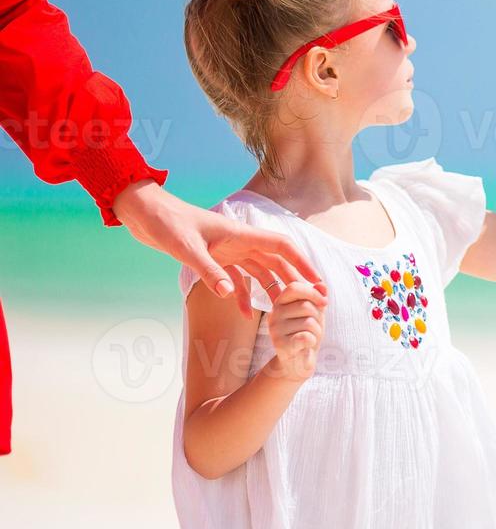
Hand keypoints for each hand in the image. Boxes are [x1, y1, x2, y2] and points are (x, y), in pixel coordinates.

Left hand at [112, 179, 325, 317]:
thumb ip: (209, 271)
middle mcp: (240, 242)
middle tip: (314, 300)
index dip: (302, 263)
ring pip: (261, 272)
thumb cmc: (167, 223)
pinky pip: (238, 279)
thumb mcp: (186, 249)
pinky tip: (246, 314)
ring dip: (273, 290)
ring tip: (285, 312)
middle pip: (277, 262)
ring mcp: (229, 251)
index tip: (317, 282)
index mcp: (241, 234)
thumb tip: (230, 294)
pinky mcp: (216, 259)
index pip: (282, 247)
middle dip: (296, 280)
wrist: (145, 214)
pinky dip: (243, 296)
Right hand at [262, 281, 324, 383]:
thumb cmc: (307, 334)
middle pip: (306, 306)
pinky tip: (306, 346)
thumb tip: (322, 285)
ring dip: (317, 331)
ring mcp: (275, 330)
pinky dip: (312, 341)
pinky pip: (306, 336)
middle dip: (318, 317)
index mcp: (280, 303)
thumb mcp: (315, 313)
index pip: (294, 287)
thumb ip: (317, 298)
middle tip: (313, 328)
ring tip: (308, 338)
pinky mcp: (280, 345)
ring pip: (309, 322)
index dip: (313, 292)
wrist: (299, 362)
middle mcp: (273, 315)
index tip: (324, 302)